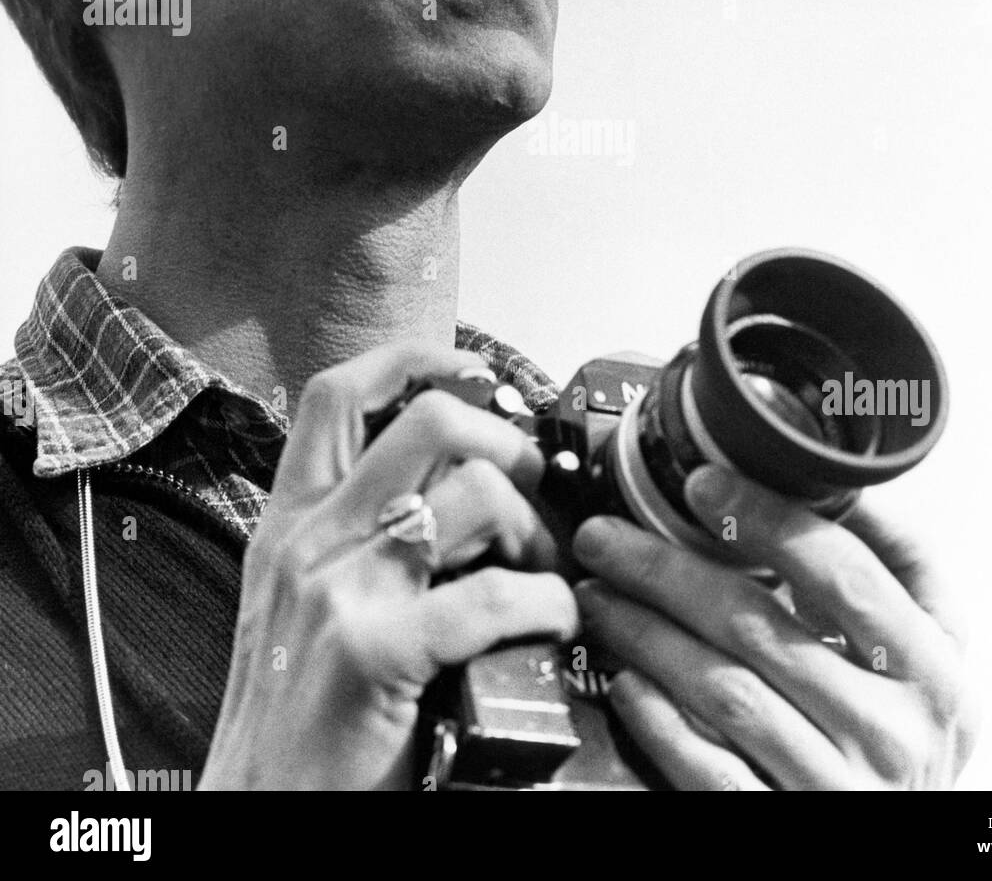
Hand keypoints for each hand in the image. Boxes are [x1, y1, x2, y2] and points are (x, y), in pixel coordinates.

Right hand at [198, 343, 577, 789]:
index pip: (336, 394)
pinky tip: (553, 622)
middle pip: (429, 421)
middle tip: (532, 492)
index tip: (476, 372)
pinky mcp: (376, 654)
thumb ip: (358, 534)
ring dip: (533, 527)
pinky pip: (494, 595)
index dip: (414, 360)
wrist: (256, 812)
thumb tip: (460, 486)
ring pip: (473, 492)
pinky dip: (548, 603)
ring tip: (541, 571)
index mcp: (291, 521)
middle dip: (507, 444)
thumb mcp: (303, 599)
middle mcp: (311, 540)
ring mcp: (341, 592)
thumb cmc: (297, 711)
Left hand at [572, 467, 978, 789]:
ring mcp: (838, 788)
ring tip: (600, 598)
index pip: (846, 575)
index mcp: (932, 675)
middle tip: (608, 539)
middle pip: (761, 627)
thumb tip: (830, 485)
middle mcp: (894, 735)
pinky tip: (627, 683)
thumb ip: (893, 579)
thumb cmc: (899, 744)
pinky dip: (659, 719)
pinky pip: (710, 768)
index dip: (770, 520)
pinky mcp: (784, 827)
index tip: (704, 485)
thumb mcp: (928, 664)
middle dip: (667, 570)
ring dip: (646, 633)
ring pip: (724, 690)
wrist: (900, 860)